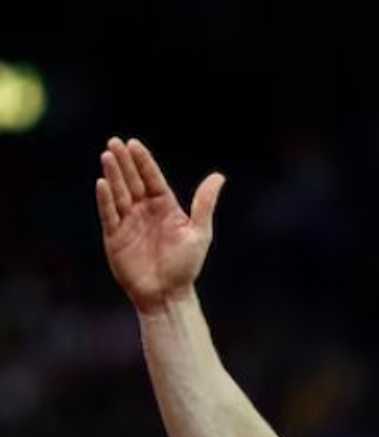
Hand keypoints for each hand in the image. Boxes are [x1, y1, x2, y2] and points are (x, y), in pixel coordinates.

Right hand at [96, 138, 225, 311]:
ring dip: (113, 175)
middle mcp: (145, 211)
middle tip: (115, 142)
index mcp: (165, 207)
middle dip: (124, 162)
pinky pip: (109, 214)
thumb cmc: (186, 265)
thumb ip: (204, 204)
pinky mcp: (115, 237)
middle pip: (133, 181)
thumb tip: (218, 176)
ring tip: (107, 155)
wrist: (168, 294)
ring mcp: (128, 222)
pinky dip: (105, 199)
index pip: (152, 179)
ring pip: (119, 194)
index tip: (134, 144)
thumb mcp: (199, 232)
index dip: (143, 162)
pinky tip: (103, 183)